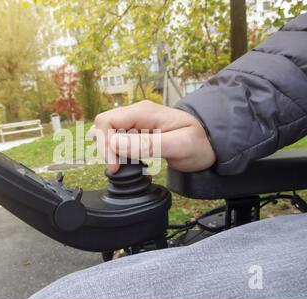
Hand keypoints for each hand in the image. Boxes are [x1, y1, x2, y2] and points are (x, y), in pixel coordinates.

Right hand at [93, 100, 215, 172]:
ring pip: (109, 134)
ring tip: (127, 167)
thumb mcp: (177, 145)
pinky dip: (119, 154)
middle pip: (104, 126)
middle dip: (105, 149)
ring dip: (111, 152)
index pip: (107, 121)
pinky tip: (132, 165)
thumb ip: (146, 144)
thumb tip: (114, 143)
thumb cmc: (199, 143)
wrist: (211, 142)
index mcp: (144, 112)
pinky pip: (119, 140)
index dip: (104, 144)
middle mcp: (137, 114)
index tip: (115, 165)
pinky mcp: (138, 133)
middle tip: (119, 169)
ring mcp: (137, 123)